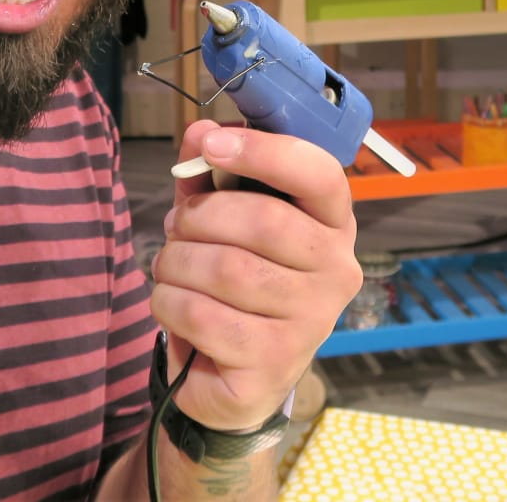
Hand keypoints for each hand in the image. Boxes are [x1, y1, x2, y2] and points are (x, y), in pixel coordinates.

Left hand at [150, 120, 361, 430]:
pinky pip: (204, 317)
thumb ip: (210, 176)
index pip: (319, 175)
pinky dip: (169, 303)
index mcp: (333, 224)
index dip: (264, 152)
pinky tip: (170, 303)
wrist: (238, 373)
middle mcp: (336, 271)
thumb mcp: (223, 221)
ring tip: (169, 267)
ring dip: (176, 262)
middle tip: (175, 226)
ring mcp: (312, 321)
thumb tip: (198, 132)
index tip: (211, 144)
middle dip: (199, 217)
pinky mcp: (275, 363)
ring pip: (226, 270)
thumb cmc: (236, 281)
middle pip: (263, 222)